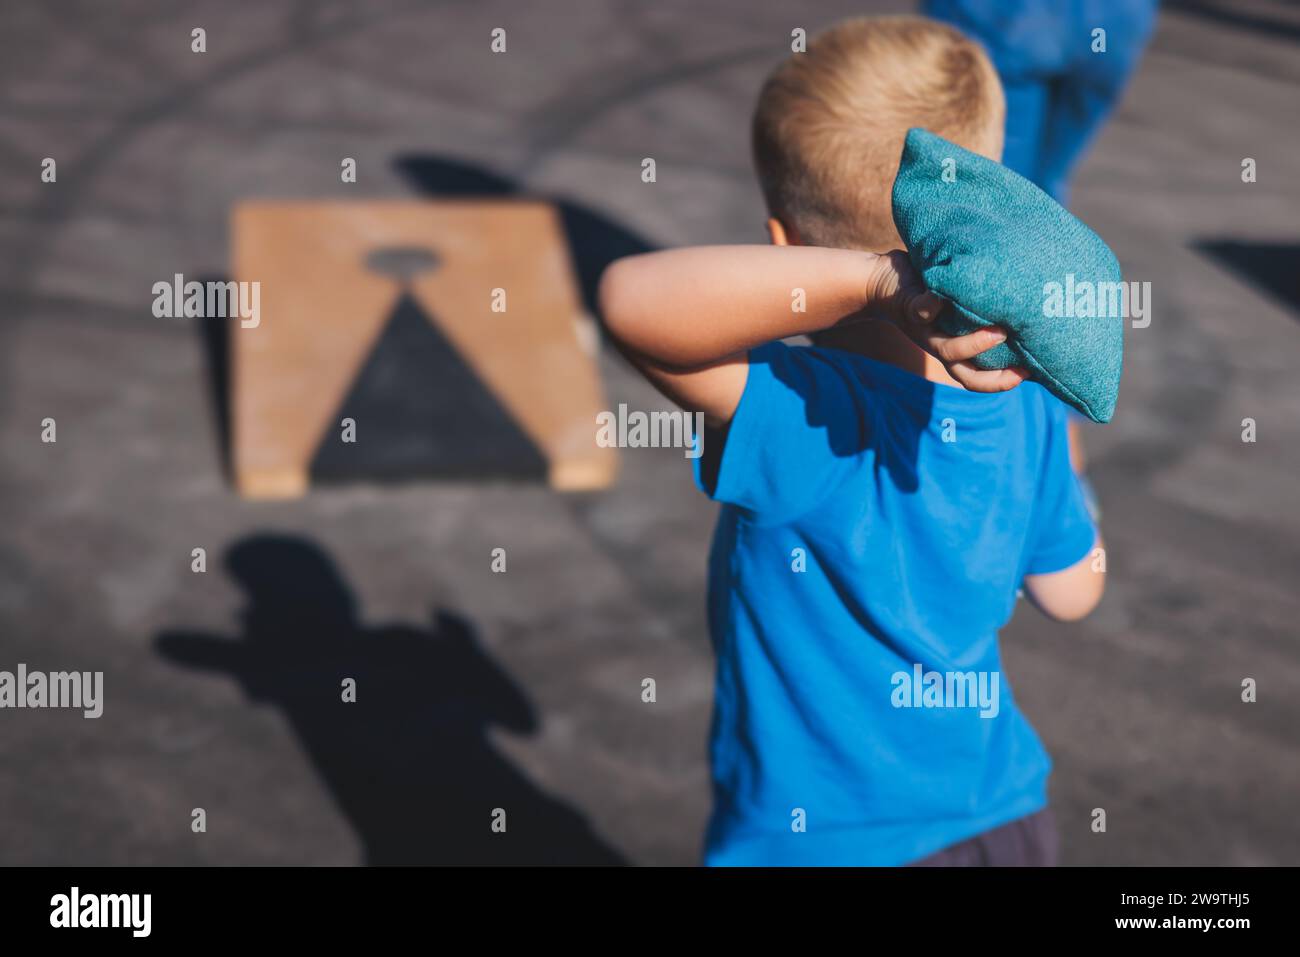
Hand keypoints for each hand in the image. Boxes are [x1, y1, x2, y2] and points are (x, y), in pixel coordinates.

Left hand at [865, 250, 1028, 392]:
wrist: (876, 279)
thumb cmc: (927, 286)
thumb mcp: (960, 298)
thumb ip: (986, 302)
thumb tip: (1034, 297)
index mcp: (953, 346)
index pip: (978, 376)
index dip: (1004, 382)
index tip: (1032, 373)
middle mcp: (938, 344)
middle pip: (964, 376)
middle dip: (995, 379)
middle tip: (1023, 369)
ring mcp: (924, 329)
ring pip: (946, 349)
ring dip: (973, 344)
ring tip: (999, 333)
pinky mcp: (909, 309)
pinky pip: (924, 309)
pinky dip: (935, 303)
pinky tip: (952, 293)